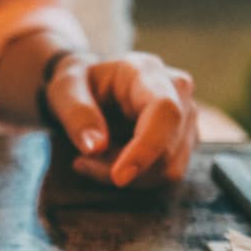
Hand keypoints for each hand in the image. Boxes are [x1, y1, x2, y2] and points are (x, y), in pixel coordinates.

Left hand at [45, 52, 197, 187]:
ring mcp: (186, 118)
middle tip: (82, 161)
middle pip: (167, 150)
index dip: (146, 148)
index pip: (164, 112)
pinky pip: (165, 174)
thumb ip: (77, 113)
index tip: (118, 177)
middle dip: (123, 168)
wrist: (92, 85)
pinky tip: (112, 161)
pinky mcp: (184, 141)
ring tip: (96, 158)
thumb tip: (95, 147)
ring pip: (168, 169)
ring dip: (128, 176)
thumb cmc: (79, 83)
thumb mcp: (64, 89)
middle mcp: (177, 92)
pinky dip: (135, 178)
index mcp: (147, 72)